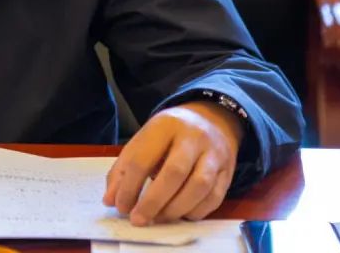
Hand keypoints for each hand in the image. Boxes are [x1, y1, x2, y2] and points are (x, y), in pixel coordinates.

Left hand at [103, 101, 243, 225]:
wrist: (211, 120)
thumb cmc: (169, 135)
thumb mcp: (143, 141)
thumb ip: (123, 169)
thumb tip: (111, 200)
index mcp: (164, 126)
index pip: (143, 159)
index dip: (129, 187)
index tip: (121, 207)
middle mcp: (192, 137)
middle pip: (174, 172)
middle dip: (153, 201)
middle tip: (138, 219)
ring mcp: (214, 154)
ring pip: (199, 186)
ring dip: (175, 209)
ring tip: (158, 219)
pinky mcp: (228, 171)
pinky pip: (214, 197)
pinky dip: (195, 211)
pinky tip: (180, 215)